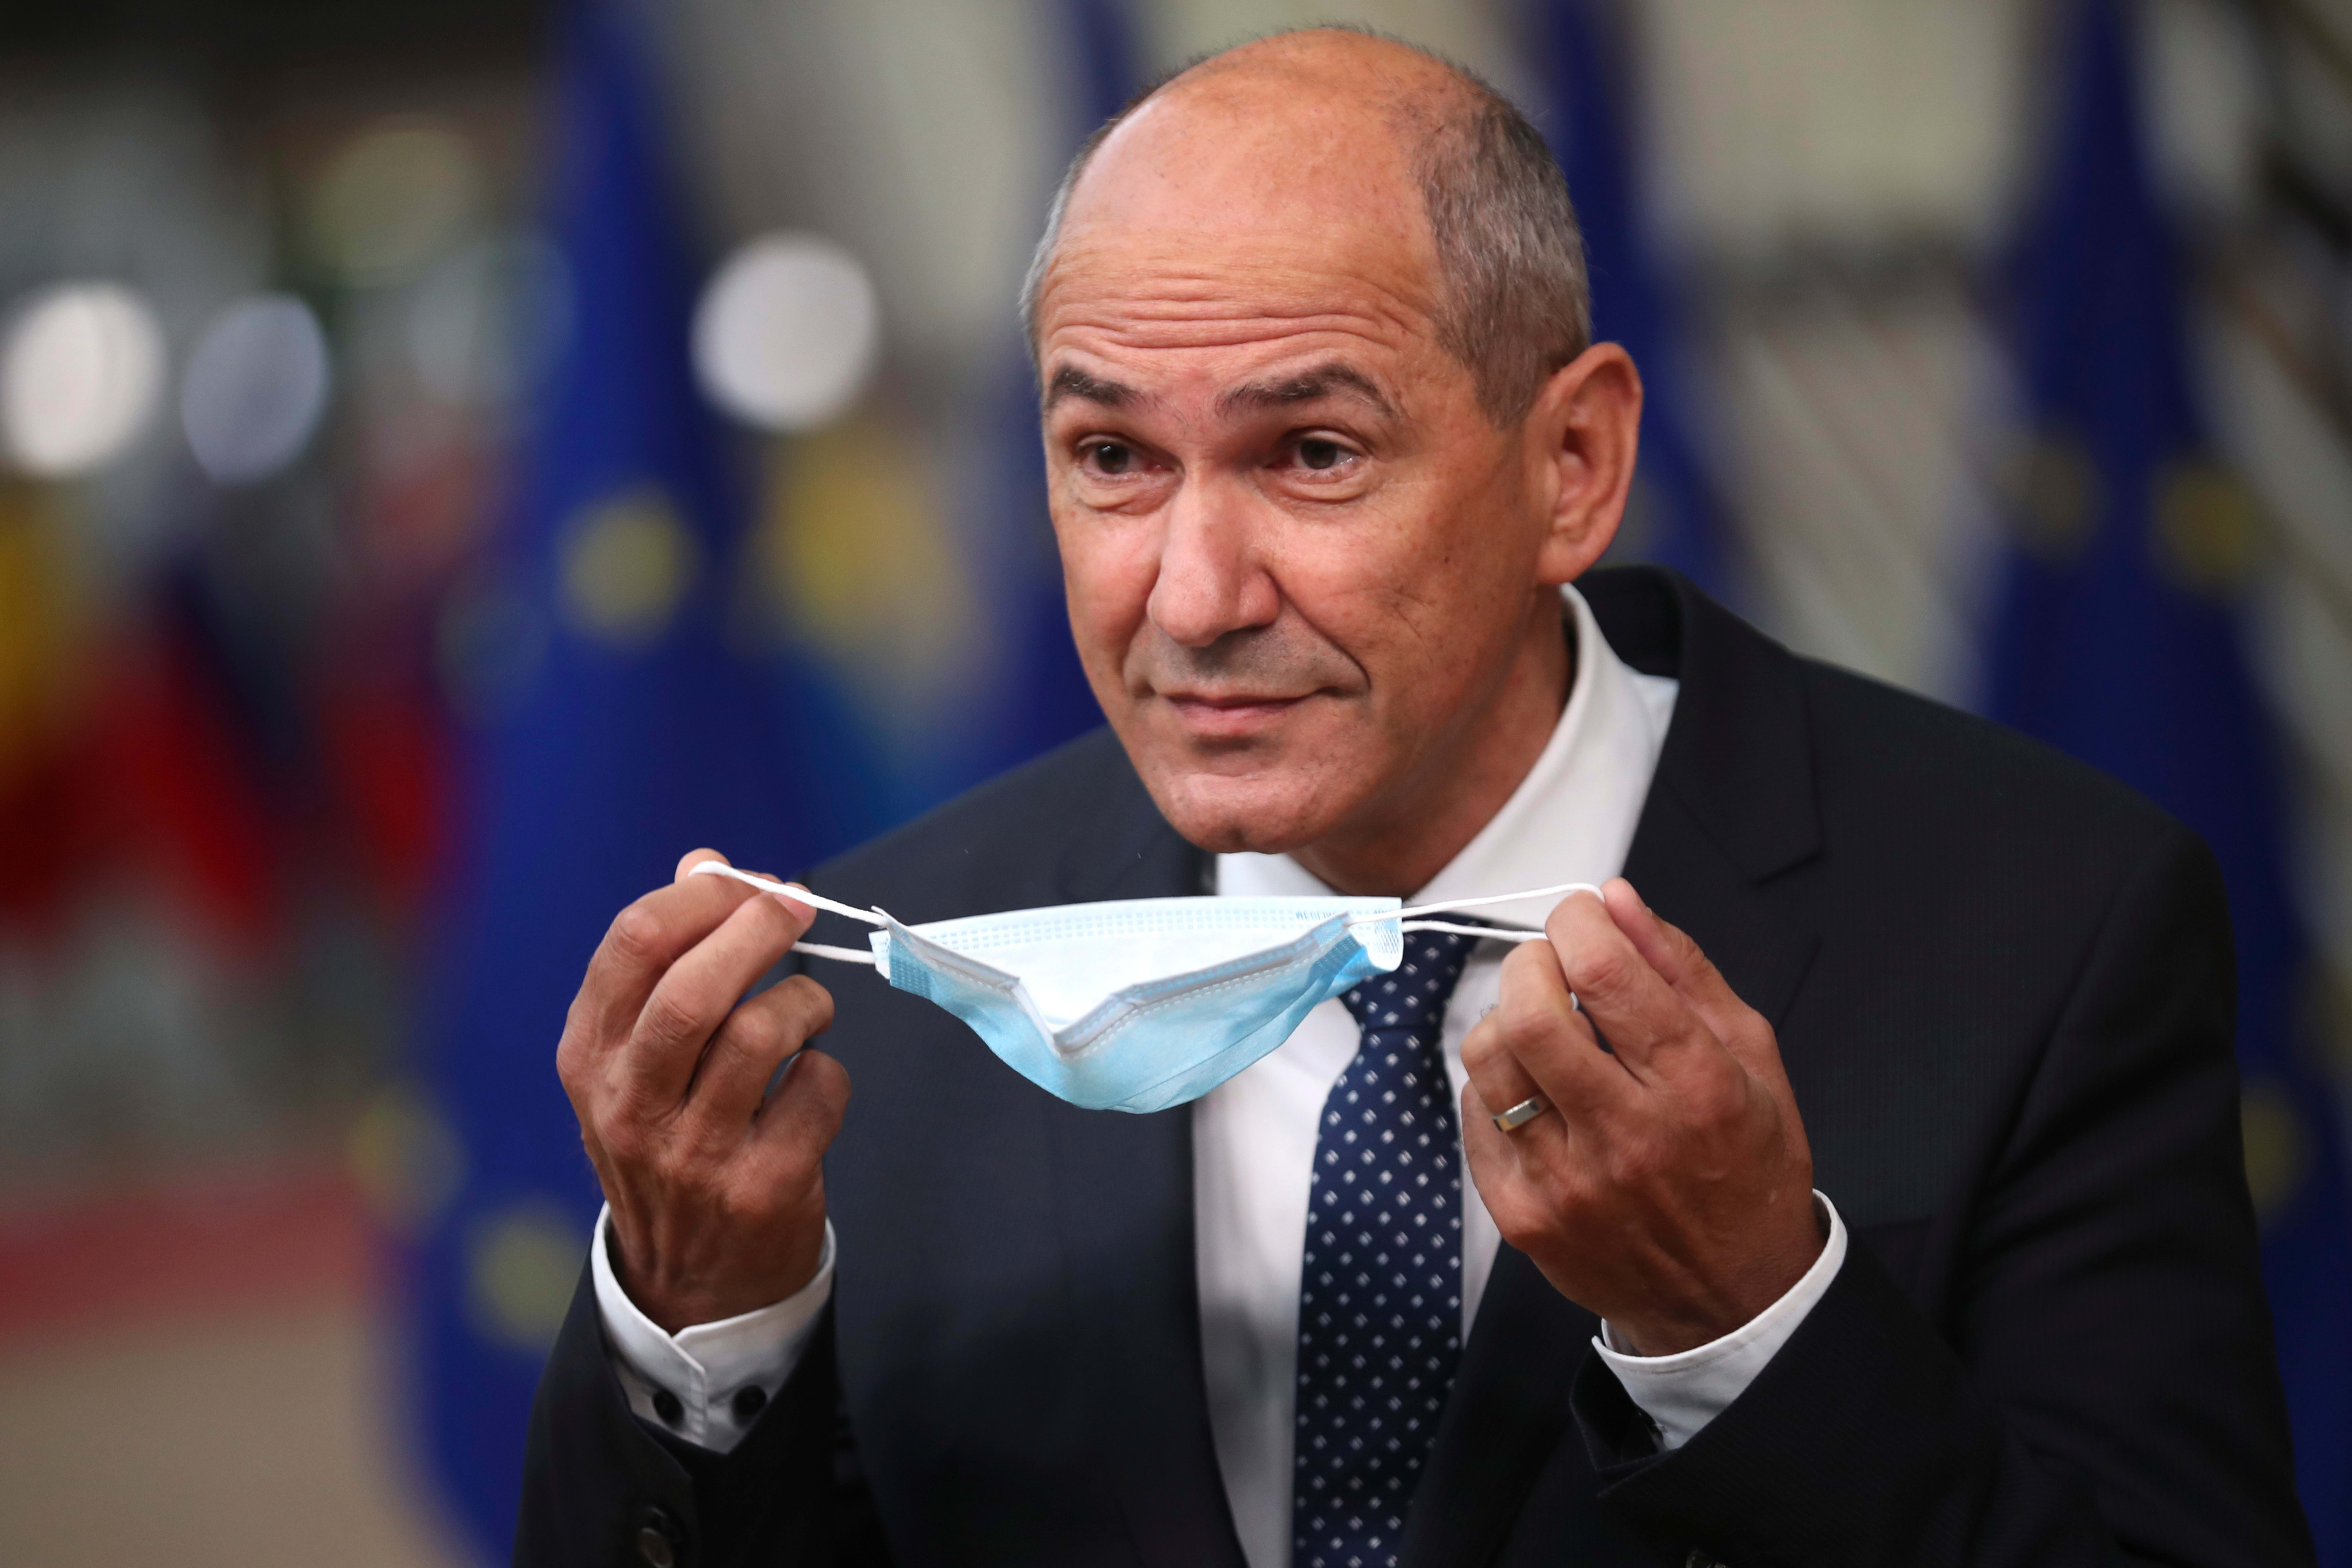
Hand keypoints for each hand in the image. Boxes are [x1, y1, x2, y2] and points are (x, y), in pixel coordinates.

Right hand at [556, 849, 848, 1332]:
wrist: (690, 1282)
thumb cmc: (672, 1139)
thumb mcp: (640, 1056)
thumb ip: (669, 958)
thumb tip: (706, 863)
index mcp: (591, 1057)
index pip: (633, 943)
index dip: (706, 897)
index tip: (754, 883)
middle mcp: (629, 1105)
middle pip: (693, 989)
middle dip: (757, 930)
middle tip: (797, 912)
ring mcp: (691, 1153)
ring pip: (760, 1034)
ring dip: (804, 1001)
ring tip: (808, 1011)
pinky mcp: (760, 1187)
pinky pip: (817, 1091)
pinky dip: (829, 1072)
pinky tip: (810, 1087)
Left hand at [1458, 878, 1821, 1355]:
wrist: (1732, 1298)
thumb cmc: (1746, 1163)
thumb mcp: (1749, 1055)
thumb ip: (1681, 967)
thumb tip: (1616, 898)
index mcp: (1695, 1088)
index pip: (1605, 973)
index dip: (1579, 922)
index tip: (1582, 918)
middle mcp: (1627, 1138)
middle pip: (1531, 1013)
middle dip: (1532, 963)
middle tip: (1553, 966)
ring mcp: (1566, 1184)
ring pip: (1487, 1059)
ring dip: (1507, 1019)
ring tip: (1544, 1027)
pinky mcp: (1523, 1216)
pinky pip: (1474, 1114)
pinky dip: (1496, 1082)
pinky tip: (1537, 1090)